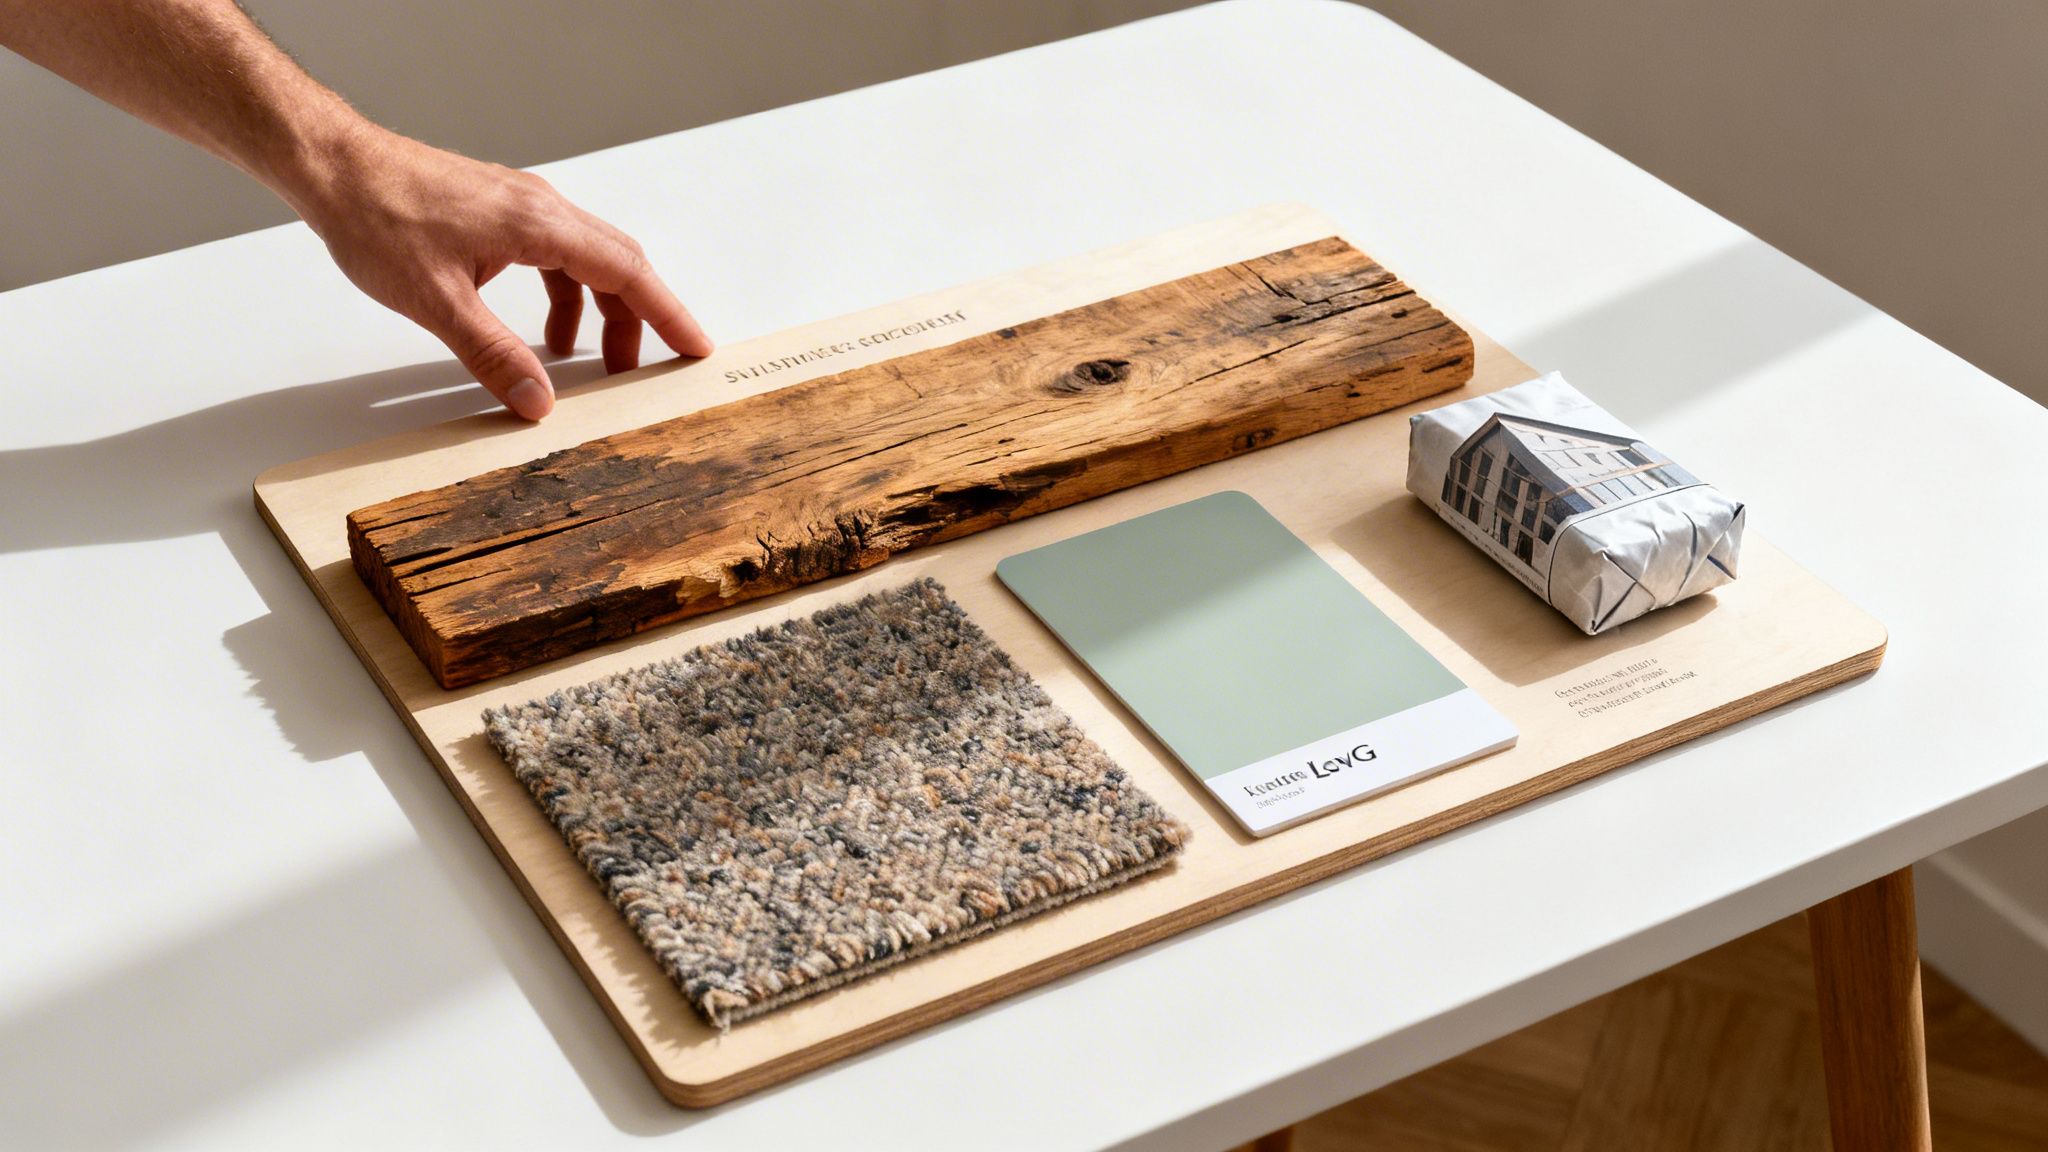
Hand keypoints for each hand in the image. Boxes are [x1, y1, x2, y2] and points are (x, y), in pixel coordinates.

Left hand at [293, 125, 712, 419]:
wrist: (334, 167)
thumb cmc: (378, 218)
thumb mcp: (438, 302)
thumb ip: (494, 355)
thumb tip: (539, 403)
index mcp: (540, 225)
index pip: (628, 273)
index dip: (668, 314)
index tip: (696, 348)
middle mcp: (542, 208)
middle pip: (619, 265)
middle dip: (642, 321)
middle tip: (653, 370)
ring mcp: (522, 205)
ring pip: (588, 260)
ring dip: (600, 311)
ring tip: (593, 365)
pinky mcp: (500, 210)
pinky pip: (555, 255)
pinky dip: (564, 295)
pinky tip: (543, 333)